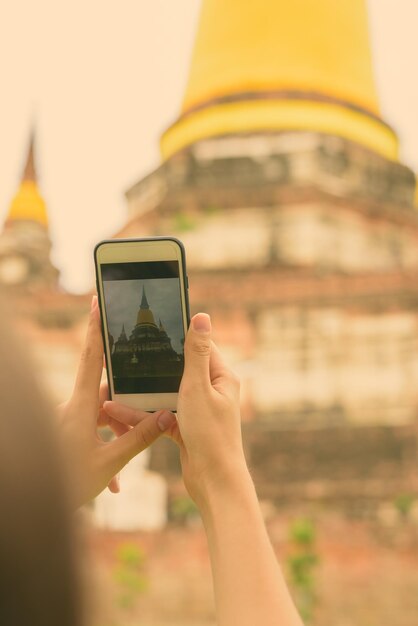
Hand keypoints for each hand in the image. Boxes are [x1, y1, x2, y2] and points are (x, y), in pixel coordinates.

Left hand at [59, 296, 175, 507]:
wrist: (32, 505)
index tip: (98, 302)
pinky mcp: (66, 436)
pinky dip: (104, 451)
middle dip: (126, 409)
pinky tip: (112, 483)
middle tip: (142, 425)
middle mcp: (73, 409)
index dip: (96, 329)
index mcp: (81, 407)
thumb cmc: (65, 483)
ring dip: (116, 438)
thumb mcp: (108, 463)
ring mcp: (67, 423)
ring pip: (101, 417)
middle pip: (106, 395)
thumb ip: (138, 438)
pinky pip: (91, 434)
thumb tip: (165, 416)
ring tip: (122, 473)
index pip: (92, 358)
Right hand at [104, 313, 247, 507]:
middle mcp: (211, 390)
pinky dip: (141, 415)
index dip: (176, 336)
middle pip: (176, 370)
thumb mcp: (198, 387)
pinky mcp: (185, 426)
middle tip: (123, 357)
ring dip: (138, 394)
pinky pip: (159, 414)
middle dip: (150, 368)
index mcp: (220, 376)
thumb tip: (202, 316)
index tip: (151, 327)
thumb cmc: (210, 434)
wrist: (213, 482)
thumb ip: (195, 353)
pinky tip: (115, 413)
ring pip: (164, 394)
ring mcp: (197, 409)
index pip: (198, 346)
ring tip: (110, 391)